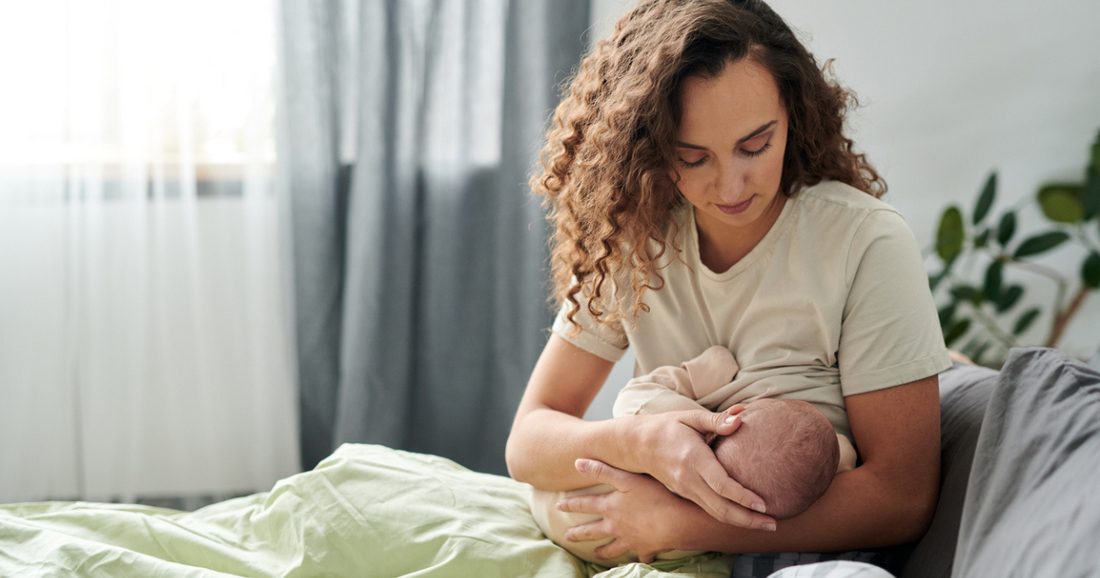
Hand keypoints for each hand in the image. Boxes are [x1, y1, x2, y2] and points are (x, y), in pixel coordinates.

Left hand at [558, 459, 689, 562]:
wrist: (676, 522)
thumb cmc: (653, 496)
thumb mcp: (626, 478)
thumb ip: (602, 470)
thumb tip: (577, 462)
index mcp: (609, 507)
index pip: (584, 505)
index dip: (570, 504)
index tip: (558, 506)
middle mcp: (615, 526)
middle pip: (592, 531)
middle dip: (579, 533)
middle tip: (568, 536)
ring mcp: (629, 540)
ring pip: (611, 548)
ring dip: (602, 551)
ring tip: (596, 554)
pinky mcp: (645, 548)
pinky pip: (640, 556)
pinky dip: (638, 558)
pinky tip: (638, 559)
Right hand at [637, 406, 775, 529]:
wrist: (638, 444)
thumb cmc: (668, 427)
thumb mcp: (691, 417)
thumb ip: (717, 420)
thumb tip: (741, 417)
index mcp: (693, 459)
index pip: (721, 485)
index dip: (743, 497)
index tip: (764, 505)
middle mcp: (689, 480)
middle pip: (721, 508)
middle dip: (748, 519)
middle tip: (773, 524)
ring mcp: (686, 490)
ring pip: (716, 513)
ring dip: (742, 522)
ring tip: (767, 524)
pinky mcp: (686, 495)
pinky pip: (710, 509)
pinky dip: (730, 516)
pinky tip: (747, 517)